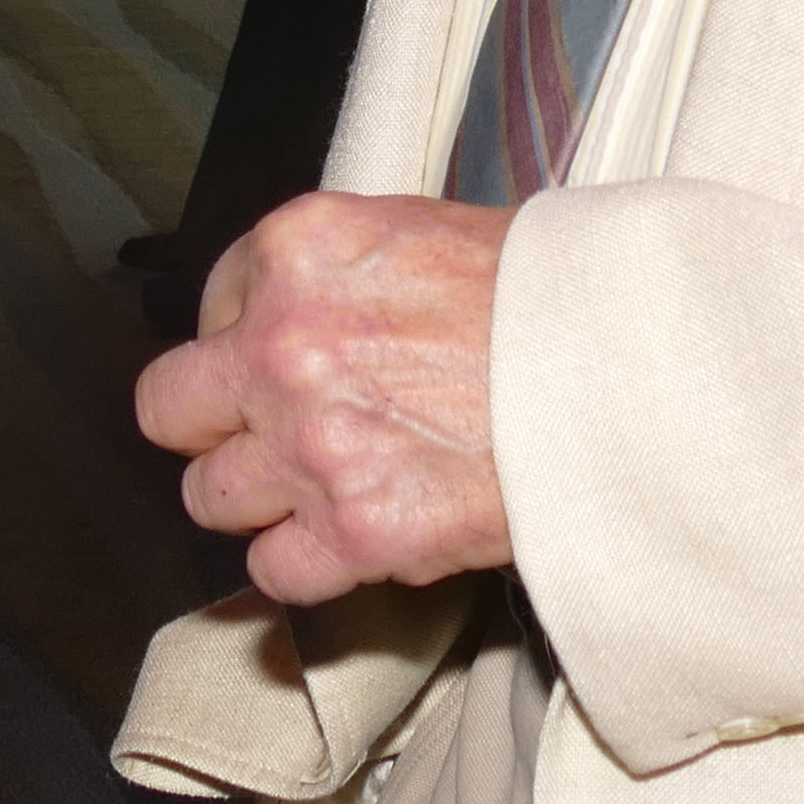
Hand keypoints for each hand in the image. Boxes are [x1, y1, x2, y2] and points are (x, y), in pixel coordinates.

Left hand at [130, 191, 516, 603]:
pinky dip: (304, 565)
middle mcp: (283, 343)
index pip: (211, 304)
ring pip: (209, 497)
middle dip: (216, 423)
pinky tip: (350, 538)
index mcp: (296, 250)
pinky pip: (271, 570)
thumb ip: (337, 275)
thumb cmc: (548, 297)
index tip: (294, 356)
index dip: (250, 336)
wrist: (631, 370)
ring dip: (259, 499)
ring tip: (322, 487)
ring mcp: (313, 441)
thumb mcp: (421, 233)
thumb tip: (296, 315)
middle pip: (172, 407)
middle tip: (271, 431)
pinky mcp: (357, 530)